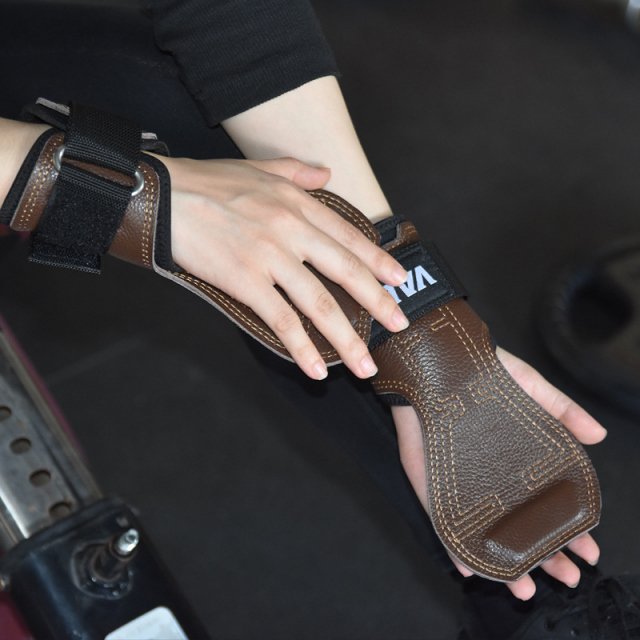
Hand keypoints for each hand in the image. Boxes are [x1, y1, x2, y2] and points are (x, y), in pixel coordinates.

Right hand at [162, 155, 408, 379]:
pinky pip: (281, 321)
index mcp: (298, 203)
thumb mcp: (259, 167)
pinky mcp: (245, 280)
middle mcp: (291, 229)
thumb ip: (297, 171)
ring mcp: (270, 256)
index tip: (399, 281)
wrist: (162, 194)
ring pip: (319, 303)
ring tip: (366, 365)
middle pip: (346, 272)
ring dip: (347, 339)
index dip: (378, 261)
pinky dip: (302, 348)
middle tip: (400, 326)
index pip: (349, 237)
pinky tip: (317, 369)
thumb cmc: (208, 182)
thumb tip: (328, 174)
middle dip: (377, 304)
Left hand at [391, 347, 606, 599]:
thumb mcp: (528, 386)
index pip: (547, 500)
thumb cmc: (481, 369)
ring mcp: (457, 480)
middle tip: (567, 576)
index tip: (590, 549)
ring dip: (502, 561)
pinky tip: (469, 569)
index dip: (570, 526)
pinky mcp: (428, 479)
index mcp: (515, 456)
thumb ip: (561, 409)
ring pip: (482, 530)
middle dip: (542, 553)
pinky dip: (452, 545)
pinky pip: (439, 517)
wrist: (433, 358)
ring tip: (527, 589)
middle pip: (518, 522)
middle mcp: (488, 473)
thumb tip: (599, 436)